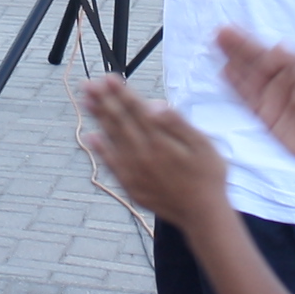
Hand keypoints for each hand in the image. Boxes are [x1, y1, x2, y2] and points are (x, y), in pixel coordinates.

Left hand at [77, 73, 234, 220]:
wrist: (203, 216)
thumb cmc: (209, 176)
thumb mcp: (203, 145)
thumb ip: (177, 124)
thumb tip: (154, 105)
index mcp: (159, 141)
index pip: (135, 110)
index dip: (120, 93)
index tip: (108, 78)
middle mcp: (142, 154)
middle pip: (119, 121)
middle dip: (103, 101)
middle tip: (88, 84)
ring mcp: (134, 171)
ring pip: (111, 139)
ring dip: (98, 119)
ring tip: (85, 101)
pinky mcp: (131, 185)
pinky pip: (111, 163)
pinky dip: (100, 149)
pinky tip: (90, 137)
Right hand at [211, 23, 294, 167]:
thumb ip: (294, 64)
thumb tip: (277, 45)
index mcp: (293, 69)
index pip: (267, 52)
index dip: (249, 41)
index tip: (232, 28)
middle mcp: (279, 80)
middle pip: (253, 60)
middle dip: (237, 47)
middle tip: (218, 33)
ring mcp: (270, 96)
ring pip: (247, 75)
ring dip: (233, 62)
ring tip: (217, 47)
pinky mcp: (263, 113)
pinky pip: (246, 96)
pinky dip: (235, 84)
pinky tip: (224, 72)